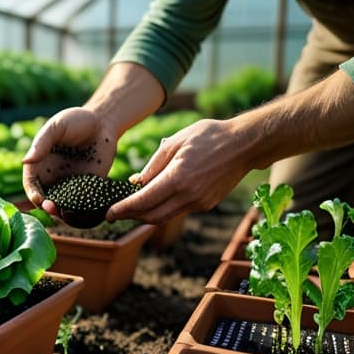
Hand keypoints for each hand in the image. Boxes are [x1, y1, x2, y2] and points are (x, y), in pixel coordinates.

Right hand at [22, 107, 119, 215]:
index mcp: (39, 166)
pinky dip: (83, 211)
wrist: (102, 123)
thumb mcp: (57, 127)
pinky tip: (86, 212)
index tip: (39, 199)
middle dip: (47, 208)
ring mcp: (70, 186)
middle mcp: (52, 179)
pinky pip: (83, 204)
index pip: (31, 185)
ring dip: (64, 213)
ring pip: (63, 206)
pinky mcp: (88, 189)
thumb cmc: (75, 121)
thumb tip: (25, 161)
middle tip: (54, 209)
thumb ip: (42, 143)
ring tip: (68, 213)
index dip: (33, 194)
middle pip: (45, 200)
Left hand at [107, 118, 253, 223]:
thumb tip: (135, 183)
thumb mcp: (175, 142)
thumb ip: (153, 165)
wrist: (245, 144)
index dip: (123, 210)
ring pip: (165, 217)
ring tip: (131, 208)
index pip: (143, 201)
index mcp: (178, 178)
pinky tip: (155, 199)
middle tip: (115, 213)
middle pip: (152, 216)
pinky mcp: (207, 204)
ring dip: (146, 215)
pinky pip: (179, 211)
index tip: (108, 213)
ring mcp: (199, 203)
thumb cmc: (209, 136)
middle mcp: (189, 196)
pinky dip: (163, 209)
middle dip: (131, 216)